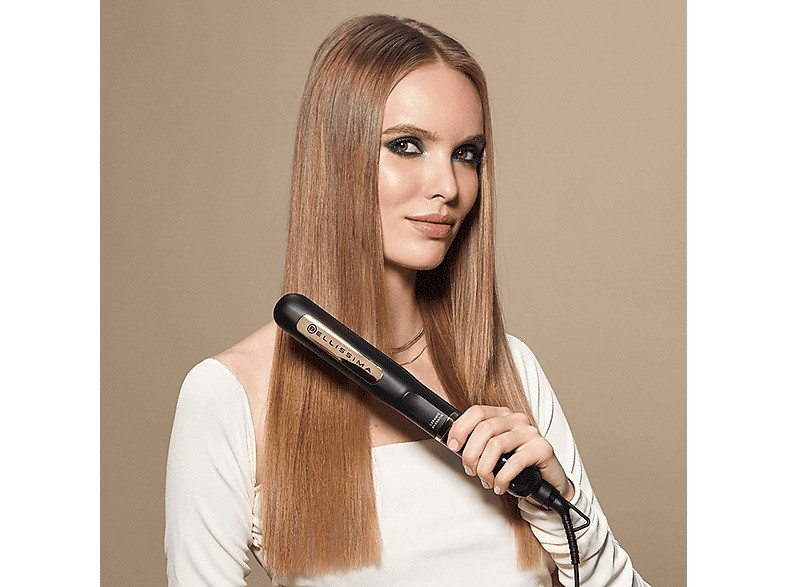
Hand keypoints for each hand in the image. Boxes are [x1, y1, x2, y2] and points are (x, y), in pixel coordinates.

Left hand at [446, 405, 573, 502]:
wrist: (548, 482)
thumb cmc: (518, 466)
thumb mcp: (495, 451)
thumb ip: (478, 444)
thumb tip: (454, 446)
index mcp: (503, 415)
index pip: (477, 412)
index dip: (460, 428)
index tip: (453, 446)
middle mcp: (516, 420)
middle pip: (484, 429)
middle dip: (470, 454)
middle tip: (470, 470)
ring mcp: (530, 433)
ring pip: (496, 445)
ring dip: (485, 468)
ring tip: (486, 480)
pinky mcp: (542, 449)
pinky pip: (515, 462)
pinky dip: (502, 478)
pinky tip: (500, 485)